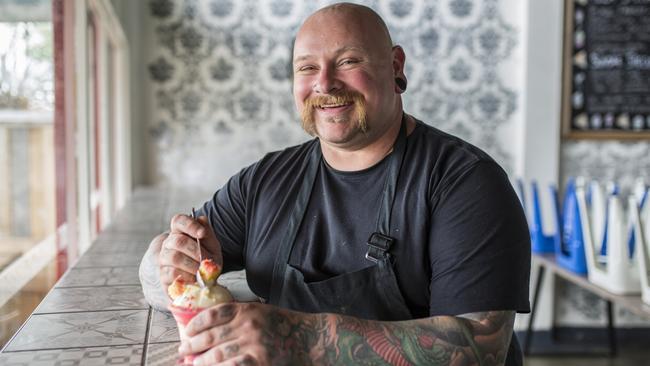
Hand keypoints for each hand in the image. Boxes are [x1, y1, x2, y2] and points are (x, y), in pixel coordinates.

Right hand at [158, 214, 222, 290]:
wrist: (203, 279)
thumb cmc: (206, 258)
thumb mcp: (212, 245)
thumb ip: (208, 233)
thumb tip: (202, 219)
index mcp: (180, 231)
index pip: (178, 221)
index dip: (190, 225)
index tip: (202, 233)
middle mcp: (168, 243)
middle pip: (178, 241)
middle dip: (196, 251)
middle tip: (207, 259)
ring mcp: (164, 259)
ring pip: (175, 258)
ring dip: (193, 265)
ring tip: (202, 270)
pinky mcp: (163, 275)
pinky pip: (173, 273)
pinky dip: (188, 276)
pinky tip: (194, 278)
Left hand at [179, 303, 314, 364]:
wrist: (311, 340)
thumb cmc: (285, 326)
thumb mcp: (262, 313)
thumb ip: (240, 316)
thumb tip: (211, 327)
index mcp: (248, 310)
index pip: (214, 314)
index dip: (196, 323)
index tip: (188, 331)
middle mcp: (248, 325)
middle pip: (211, 335)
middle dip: (193, 345)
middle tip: (183, 350)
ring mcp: (254, 345)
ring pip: (217, 354)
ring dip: (202, 361)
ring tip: (194, 363)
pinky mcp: (259, 362)